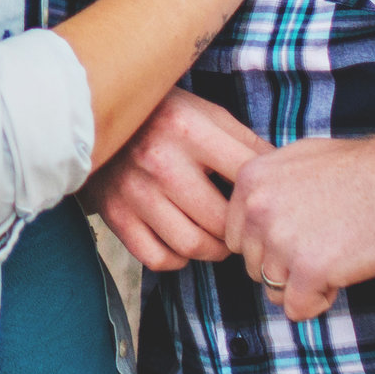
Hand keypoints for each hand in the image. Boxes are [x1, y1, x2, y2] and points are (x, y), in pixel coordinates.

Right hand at [85, 89, 267, 269]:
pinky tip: (183, 242)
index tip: (266, 199)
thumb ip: (244, 141)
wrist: (91, 115)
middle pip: (221, 221)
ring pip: (192, 246)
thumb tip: (283, 174)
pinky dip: (178, 259)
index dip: (264, 193)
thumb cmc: (162, 115)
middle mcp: (160, 161)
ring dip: (214, 250)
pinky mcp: (115, 214)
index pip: (246, 176)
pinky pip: (158, 258)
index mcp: (188, 128)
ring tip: (218, 238)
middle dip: (239, 230)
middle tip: (243, 228)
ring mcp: (135, 191)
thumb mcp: (205, 113)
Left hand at [225, 132, 374, 321]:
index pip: (235, 237)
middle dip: (285, 266)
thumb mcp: (297, 161)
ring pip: (273, 291)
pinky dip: (319, 301)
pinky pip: (296, 309)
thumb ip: (267, 189)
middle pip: (253, 266)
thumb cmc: (360, 169)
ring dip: (303, 284)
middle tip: (325, 245)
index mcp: (250, 180)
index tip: (302, 233)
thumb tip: (249, 215)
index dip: (269, 244)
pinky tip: (341, 275)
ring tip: (336, 255)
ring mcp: (281, 240)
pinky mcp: (308, 270)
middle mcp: (257, 208)